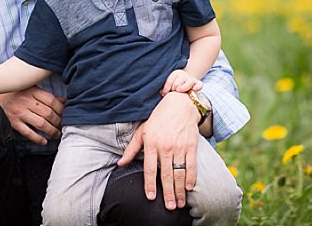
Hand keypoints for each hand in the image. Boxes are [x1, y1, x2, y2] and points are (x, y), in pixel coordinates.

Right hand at [0, 86, 64, 145]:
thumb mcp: (31, 88)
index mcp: (32, 90)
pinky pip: (28, 133)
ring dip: (51, 131)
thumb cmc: (16, 92)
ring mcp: (19, 113)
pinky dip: (37, 139)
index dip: (61, 108)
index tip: (66, 113)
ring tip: (56, 134)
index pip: (51, 100)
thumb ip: (46, 95)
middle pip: (48, 113)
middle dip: (58, 121)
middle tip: (63, 125)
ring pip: (41, 124)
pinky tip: (44, 141)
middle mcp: (26, 101)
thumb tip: (64, 101)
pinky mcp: (13, 122)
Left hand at [117, 92, 199, 209]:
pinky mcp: (191, 145)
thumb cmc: (159, 118)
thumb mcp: (142, 131)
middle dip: (168, 193)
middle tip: (169, 207)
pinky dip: (191, 178)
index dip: (150, 184)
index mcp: (151, 143)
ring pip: (179, 173)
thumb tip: (120, 164)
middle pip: (166, 175)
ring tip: (179, 203)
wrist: (179, 104)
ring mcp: (179, 146)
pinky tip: (189, 188)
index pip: (149, 169)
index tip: (150, 197)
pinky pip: (191, 165)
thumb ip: (131, 149)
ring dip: (180, 190)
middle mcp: (165, 146)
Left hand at [161, 69, 202, 94]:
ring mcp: (191, 79)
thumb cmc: (174, 85)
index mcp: (175, 73)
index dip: (166, 88)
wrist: (185, 82)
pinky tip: (194, 89)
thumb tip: (161, 92)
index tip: (163, 93)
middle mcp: (184, 75)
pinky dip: (197, 87)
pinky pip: (199, 85)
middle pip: (177, 83)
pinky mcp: (198, 84)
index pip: (170, 81)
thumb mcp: (169, 83)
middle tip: (173, 92)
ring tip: (179, 91)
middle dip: (174, 89)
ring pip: (188, 83)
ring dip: (183, 88)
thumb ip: (165, 87)